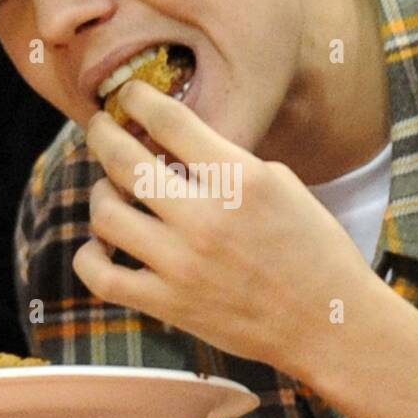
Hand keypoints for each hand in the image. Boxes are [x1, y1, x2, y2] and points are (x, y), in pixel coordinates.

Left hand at [74, 79, 372, 380]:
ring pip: (105, 214)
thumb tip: (175, 145)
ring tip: (110, 191)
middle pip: (123, 160)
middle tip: (100, 129)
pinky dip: (89, 257)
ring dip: (100, 193)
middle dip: (102, 134)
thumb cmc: (314, 249)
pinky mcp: (169, 305)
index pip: (169, 120)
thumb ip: (228, 161)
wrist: (328, 323)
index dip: (137, 98)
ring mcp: (182, 265)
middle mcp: (205, 219)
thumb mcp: (283, 185)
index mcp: (240, 179)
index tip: (128, 94)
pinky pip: (101, 277)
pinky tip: (100, 246)